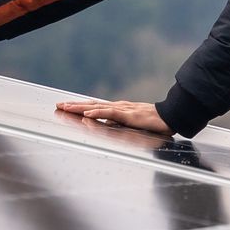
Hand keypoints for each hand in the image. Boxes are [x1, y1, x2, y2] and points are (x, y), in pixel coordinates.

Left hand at [55, 98, 173, 140]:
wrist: (171, 116)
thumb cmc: (154, 122)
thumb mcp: (132, 124)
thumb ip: (118, 123)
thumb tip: (104, 125)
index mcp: (118, 109)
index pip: (95, 106)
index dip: (80, 107)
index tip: (65, 107)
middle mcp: (117, 107)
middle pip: (91, 104)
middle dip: (74, 105)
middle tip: (58, 105)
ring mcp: (122, 110)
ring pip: (97, 107)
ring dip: (80, 107)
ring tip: (66, 108)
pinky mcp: (128, 115)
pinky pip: (110, 114)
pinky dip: (97, 113)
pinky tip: (87, 113)